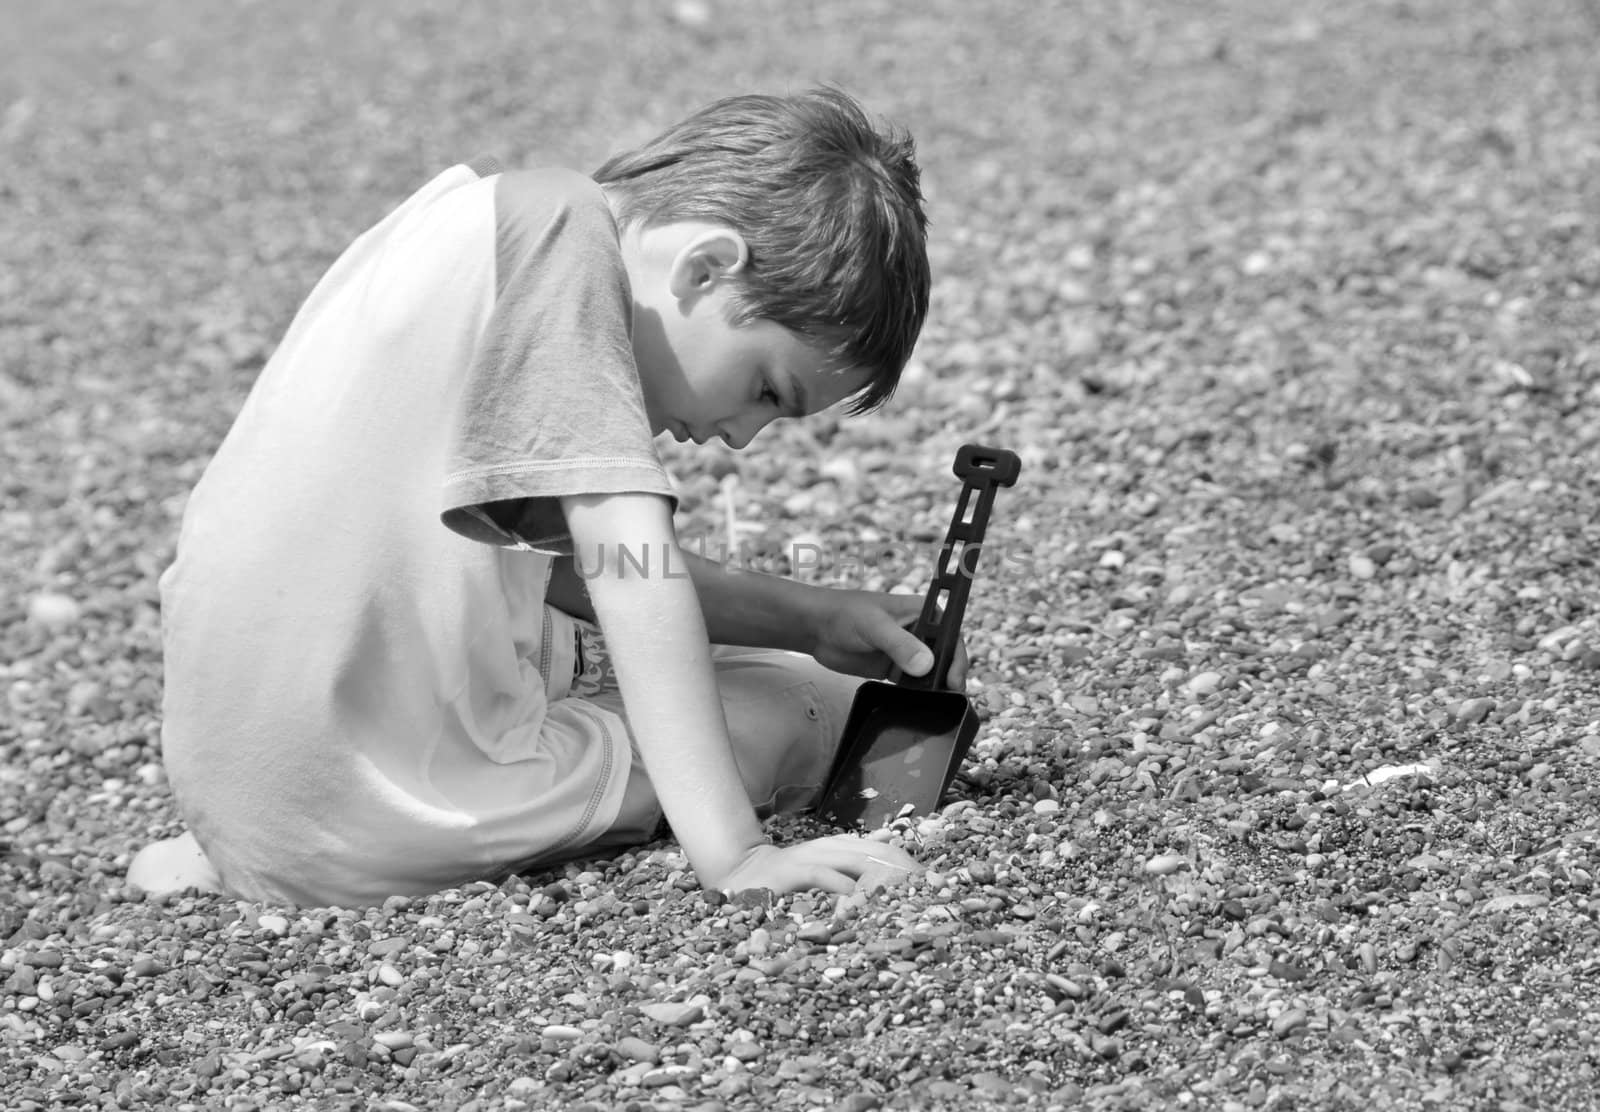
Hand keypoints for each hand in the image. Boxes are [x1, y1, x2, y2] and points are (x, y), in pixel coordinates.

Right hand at [716, 834, 919, 894]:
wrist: (738, 873)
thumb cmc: (784, 882)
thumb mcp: (821, 873)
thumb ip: (849, 871)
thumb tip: (883, 868)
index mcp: (838, 848)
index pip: (883, 849)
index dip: (909, 864)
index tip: (932, 886)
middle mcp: (828, 847)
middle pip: (877, 852)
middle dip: (905, 872)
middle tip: (927, 895)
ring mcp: (810, 856)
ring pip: (855, 859)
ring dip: (881, 878)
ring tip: (902, 898)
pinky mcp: (791, 871)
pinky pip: (822, 875)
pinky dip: (841, 887)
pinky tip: (856, 903)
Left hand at [807, 588, 968, 689]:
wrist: (816, 628)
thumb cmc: (845, 614)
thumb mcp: (875, 626)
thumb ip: (900, 645)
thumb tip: (926, 665)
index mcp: (924, 612)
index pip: (952, 635)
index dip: (957, 657)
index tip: (954, 678)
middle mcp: (921, 632)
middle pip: (946, 657)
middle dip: (949, 676)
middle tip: (949, 696)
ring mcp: (908, 652)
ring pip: (933, 673)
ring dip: (936, 687)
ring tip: (939, 705)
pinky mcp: (895, 669)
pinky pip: (915, 684)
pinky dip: (920, 694)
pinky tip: (920, 704)